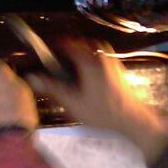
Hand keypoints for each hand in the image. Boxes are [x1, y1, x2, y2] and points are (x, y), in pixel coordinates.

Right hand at [27, 40, 167, 162]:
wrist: (134, 123)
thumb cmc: (104, 114)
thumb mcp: (73, 103)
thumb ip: (52, 89)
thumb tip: (33, 78)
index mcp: (91, 63)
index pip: (71, 45)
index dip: (58, 45)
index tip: (49, 49)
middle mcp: (104, 60)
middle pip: (87, 45)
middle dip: (74, 48)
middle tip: (63, 55)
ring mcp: (115, 66)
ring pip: (98, 52)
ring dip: (86, 55)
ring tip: (76, 66)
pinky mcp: (121, 75)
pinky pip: (105, 62)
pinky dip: (96, 64)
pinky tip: (91, 79)